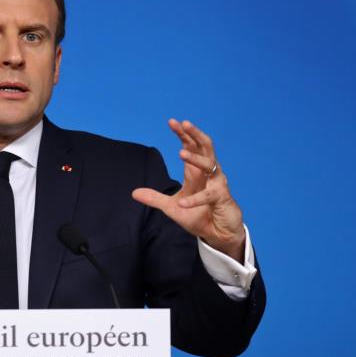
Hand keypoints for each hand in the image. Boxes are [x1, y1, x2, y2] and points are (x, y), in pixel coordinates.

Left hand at [131, 119, 245, 262]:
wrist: (218, 234)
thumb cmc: (199, 216)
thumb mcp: (172, 207)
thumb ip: (155, 198)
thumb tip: (134, 193)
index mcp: (197, 172)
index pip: (191, 147)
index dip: (183, 135)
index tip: (172, 122)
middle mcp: (209, 174)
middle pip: (205, 147)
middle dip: (194, 134)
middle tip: (183, 123)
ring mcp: (217, 184)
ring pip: (210, 164)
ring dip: (196, 158)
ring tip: (180, 153)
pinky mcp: (222, 199)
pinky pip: (208, 196)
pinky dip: (195, 199)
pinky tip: (183, 202)